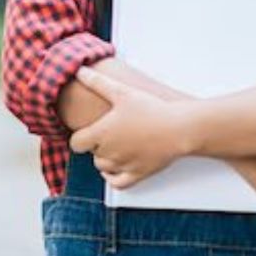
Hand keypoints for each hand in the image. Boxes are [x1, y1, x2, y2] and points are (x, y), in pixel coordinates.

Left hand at [69, 67, 194, 189]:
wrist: (179, 128)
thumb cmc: (151, 109)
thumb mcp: (122, 91)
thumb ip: (97, 82)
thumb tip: (79, 71)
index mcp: (101, 134)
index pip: (76, 143)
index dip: (81, 136)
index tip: (89, 129)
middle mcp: (109, 153)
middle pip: (91, 154)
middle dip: (97, 144)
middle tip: (111, 131)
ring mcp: (123, 165)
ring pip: (103, 167)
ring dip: (105, 159)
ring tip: (117, 144)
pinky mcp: (137, 174)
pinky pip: (117, 183)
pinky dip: (113, 177)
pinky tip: (116, 167)